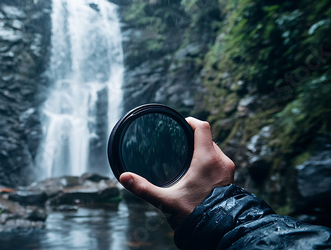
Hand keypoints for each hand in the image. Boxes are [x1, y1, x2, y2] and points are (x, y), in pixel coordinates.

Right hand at [119, 117, 234, 228]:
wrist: (218, 232)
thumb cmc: (194, 215)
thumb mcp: (166, 201)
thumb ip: (143, 188)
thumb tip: (124, 177)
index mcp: (208, 160)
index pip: (203, 128)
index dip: (191, 121)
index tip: (181, 122)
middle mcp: (222, 162)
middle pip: (208, 138)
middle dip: (194, 137)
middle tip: (179, 140)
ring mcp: (228, 171)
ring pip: (215, 150)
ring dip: (202, 149)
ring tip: (186, 154)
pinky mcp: (230, 180)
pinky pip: (219, 162)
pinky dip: (208, 160)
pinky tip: (197, 169)